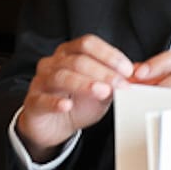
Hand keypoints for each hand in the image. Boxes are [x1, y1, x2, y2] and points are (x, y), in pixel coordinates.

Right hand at [16, 35, 134, 155]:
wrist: (54, 125)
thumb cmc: (76, 102)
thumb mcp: (101, 91)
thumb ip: (115, 81)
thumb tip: (138, 74)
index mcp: (69, 54)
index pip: (87, 44)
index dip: (108, 54)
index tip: (127, 69)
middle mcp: (52, 63)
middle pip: (77, 60)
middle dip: (102, 72)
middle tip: (121, 85)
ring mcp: (40, 81)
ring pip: (60, 76)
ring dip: (84, 84)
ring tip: (102, 92)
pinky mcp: (33, 102)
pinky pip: (42, 99)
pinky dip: (55, 102)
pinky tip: (67, 106)